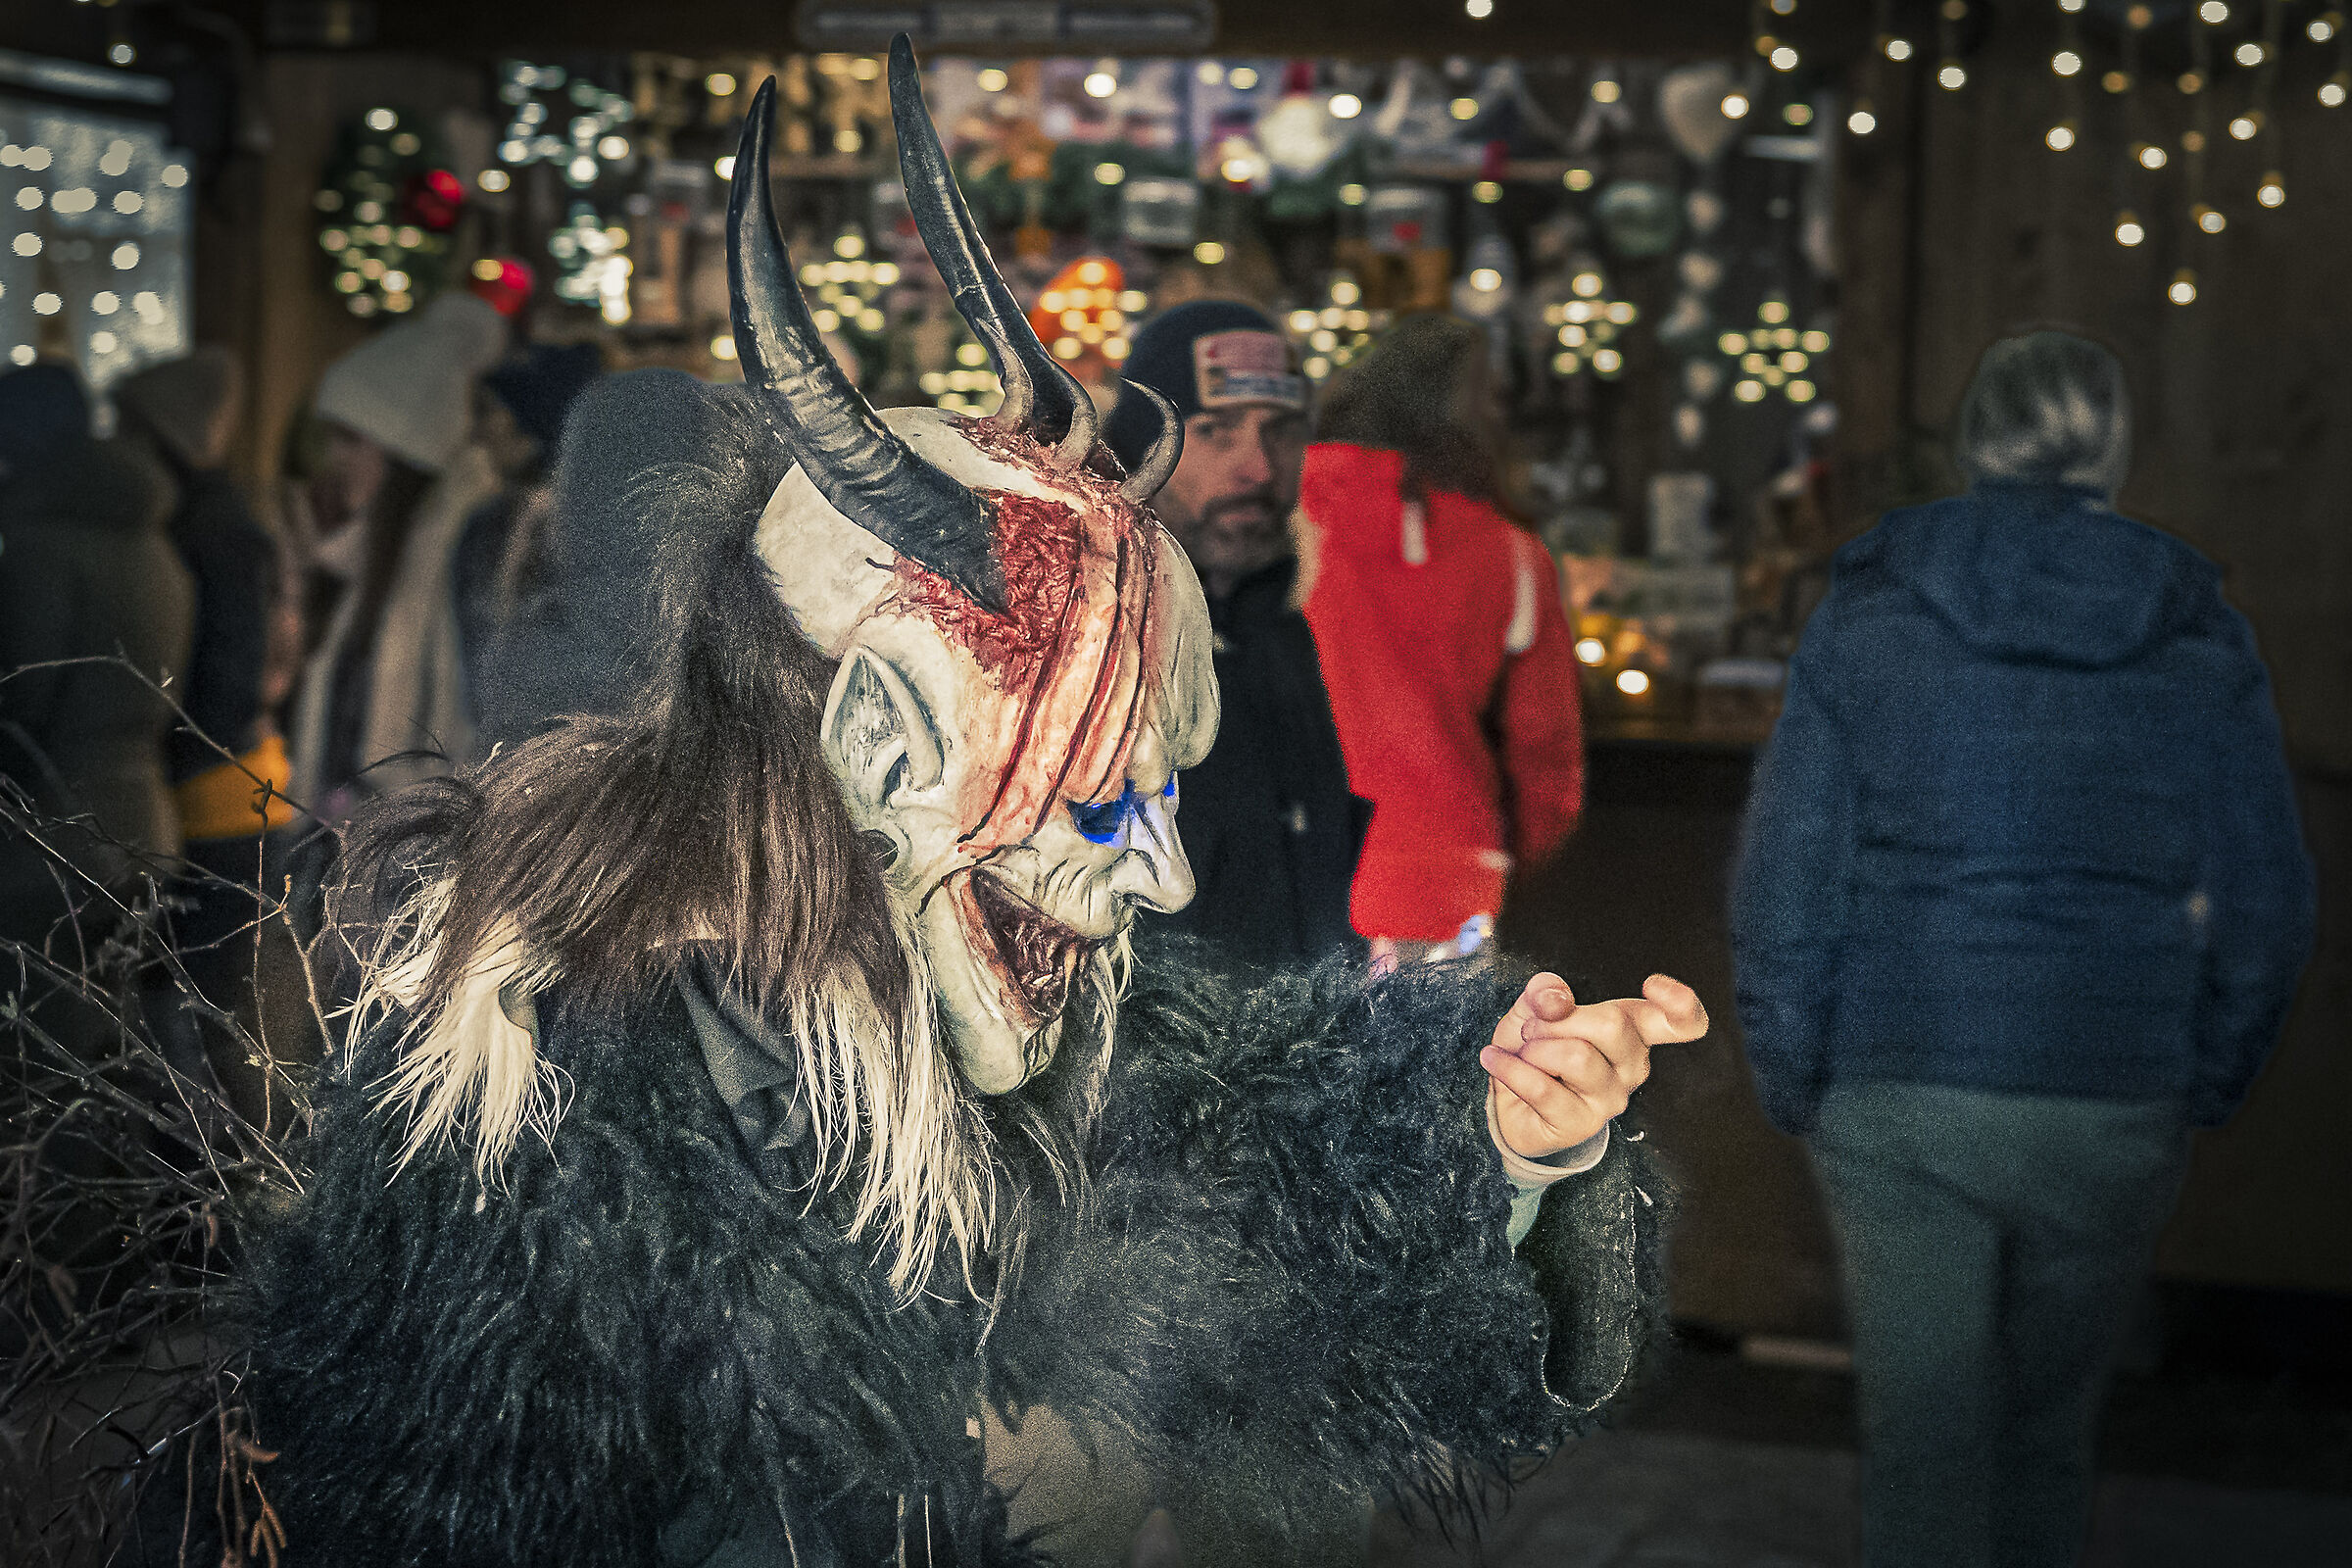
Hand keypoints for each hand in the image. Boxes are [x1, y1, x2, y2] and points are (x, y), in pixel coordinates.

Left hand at [1481, 973, 1707, 1159]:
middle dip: (1559, 1017)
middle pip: (1613, 1024)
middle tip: (1533, 1028)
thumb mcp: (1534, 1009)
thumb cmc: (1534, 1048)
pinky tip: (1494, 1060)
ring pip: (1576, 1056)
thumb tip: (1555, 999)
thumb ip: (1546, 993)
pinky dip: (1509, 1068)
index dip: (1681, 1003)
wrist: (1508, 1102)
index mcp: (1634, 1030)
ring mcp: (1611, 1099)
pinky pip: (1543, 1087)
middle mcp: (1633, 1066)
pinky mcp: (1581, 1124)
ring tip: (1521, 1052)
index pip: (1684, 1022)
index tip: (1652, 984)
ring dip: (1533, 1048)